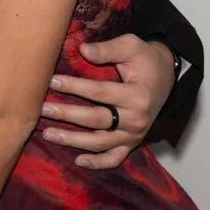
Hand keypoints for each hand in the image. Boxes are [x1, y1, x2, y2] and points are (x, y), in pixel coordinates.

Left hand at [42, 33, 174, 168]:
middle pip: (96, 120)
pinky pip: (114, 158)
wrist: (166, 77)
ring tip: (48, 133)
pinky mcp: (131, 143)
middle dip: (67, 115)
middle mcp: (137, 119)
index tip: (52, 81)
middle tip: (42, 109)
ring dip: (73, 141)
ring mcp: (134, 134)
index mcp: (137, 95)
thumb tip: (82, 49)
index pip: (99, 92)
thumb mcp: (131, 46)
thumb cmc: (145, 60)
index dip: (74, 87)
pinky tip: (78, 161)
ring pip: (100, 143)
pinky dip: (98, 163)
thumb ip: (108, 49)